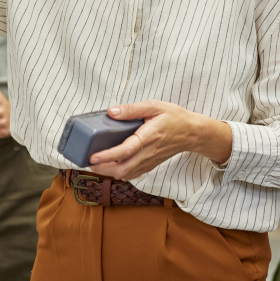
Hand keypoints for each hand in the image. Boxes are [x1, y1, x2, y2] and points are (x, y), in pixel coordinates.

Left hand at [89, 100, 231, 181]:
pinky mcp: (150, 165)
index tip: (93, 156)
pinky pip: (132, 174)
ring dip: (109, 172)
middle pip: (122, 168)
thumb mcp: (154, 106)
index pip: (126, 150)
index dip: (108, 155)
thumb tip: (111, 112)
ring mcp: (149, 161)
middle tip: (88, 162)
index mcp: (149, 136)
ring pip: (126, 174)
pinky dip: (119, 173)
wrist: (192, 132)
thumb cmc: (174, 117)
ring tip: (95, 164)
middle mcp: (148, 152)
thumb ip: (132, 109)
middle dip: (103, 168)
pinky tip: (111, 166)